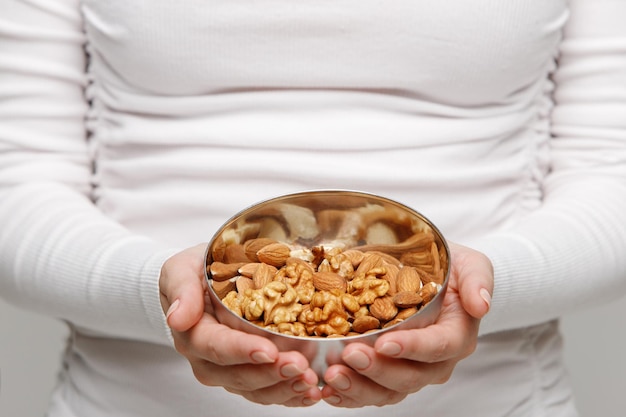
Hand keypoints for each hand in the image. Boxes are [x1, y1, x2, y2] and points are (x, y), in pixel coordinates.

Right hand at [159, 244, 321, 406]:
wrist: (203, 282)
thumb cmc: (195, 272)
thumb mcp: (182, 269)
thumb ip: (182, 289)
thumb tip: (177, 318)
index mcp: (193, 334)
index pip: (216, 347)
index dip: (242, 351)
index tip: (269, 350)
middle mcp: (208, 360)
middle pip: (239, 374)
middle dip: (271, 373)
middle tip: (300, 366)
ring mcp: (228, 371)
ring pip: (255, 390)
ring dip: (284, 388)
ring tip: (309, 381)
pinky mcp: (247, 375)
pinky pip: (267, 392)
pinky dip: (290, 395)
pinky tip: (310, 392)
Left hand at [320, 242, 493, 406]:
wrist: (436, 277)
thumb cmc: (452, 268)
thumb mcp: (471, 264)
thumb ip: (477, 281)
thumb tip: (481, 305)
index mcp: (457, 335)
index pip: (438, 347)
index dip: (412, 348)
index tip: (385, 343)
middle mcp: (436, 361)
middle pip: (410, 376)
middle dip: (378, 370)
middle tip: (349, 355)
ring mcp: (411, 369)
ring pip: (388, 391)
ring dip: (359, 387)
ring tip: (332, 375)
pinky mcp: (389, 372)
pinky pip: (371, 392)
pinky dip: (349, 394)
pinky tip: (327, 389)